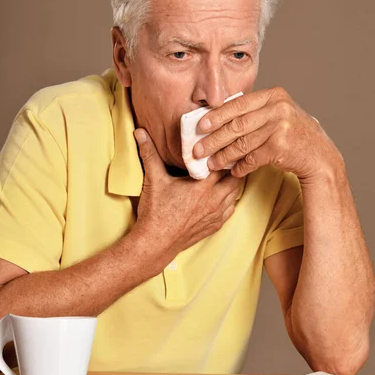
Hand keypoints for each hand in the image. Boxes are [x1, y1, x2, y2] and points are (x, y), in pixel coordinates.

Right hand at [133, 128, 240, 268]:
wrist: (156, 243)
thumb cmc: (155, 212)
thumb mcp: (153, 179)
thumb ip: (149, 153)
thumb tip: (140, 132)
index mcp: (202, 186)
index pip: (223, 163)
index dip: (223, 153)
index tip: (221, 145)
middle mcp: (214, 200)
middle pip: (234, 177)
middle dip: (230, 167)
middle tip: (225, 157)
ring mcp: (216, 214)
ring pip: (235, 193)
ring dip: (231, 183)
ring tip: (225, 173)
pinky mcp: (215, 225)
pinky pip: (230, 208)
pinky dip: (228, 199)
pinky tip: (220, 194)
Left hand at [192, 87, 342, 180]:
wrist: (319, 155)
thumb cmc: (292, 134)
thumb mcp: (277, 114)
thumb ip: (253, 112)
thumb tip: (215, 119)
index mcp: (273, 95)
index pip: (238, 104)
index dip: (216, 115)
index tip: (200, 126)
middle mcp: (278, 108)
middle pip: (237, 124)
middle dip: (214, 139)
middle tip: (198, 149)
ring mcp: (281, 127)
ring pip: (242, 143)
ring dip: (223, 156)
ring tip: (211, 164)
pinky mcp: (281, 146)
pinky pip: (253, 158)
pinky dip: (241, 166)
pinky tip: (233, 171)